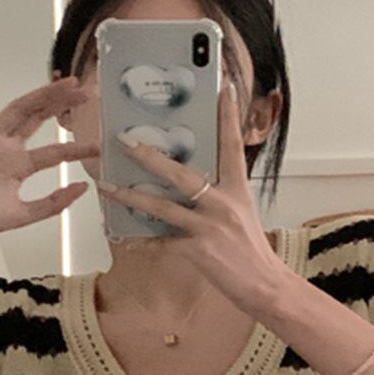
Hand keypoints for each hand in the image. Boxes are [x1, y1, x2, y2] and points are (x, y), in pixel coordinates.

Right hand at [0, 62, 98, 244]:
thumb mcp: (23, 214)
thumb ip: (52, 204)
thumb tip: (82, 188)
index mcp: (19, 168)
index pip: (53, 153)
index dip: (76, 149)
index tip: (97, 146)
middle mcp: (6, 150)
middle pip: (39, 121)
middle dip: (62, 106)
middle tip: (85, 92)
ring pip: (17, 109)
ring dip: (40, 95)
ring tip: (63, 82)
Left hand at [94, 82, 290, 316]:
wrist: (266, 287)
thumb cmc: (252, 253)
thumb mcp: (242, 215)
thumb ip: (219, 198)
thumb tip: (190, 186)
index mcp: (237, 190)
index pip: (232, 146)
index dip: (229, 116)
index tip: (225, 87)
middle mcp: (223, 204)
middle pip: (180, 173)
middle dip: (148, 156)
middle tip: (125, 140)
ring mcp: (209, 227)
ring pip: (161, 206)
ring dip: (130, 196)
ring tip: (107, 187)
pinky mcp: (198, 252)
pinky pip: (161, 243)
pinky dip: (142, 241)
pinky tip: (125, 238)